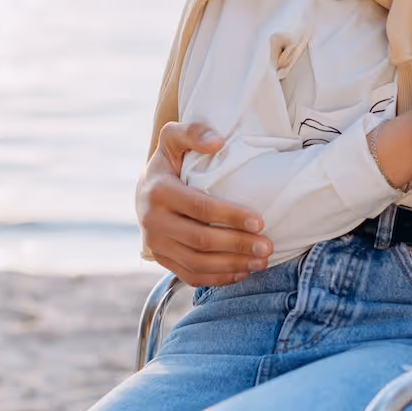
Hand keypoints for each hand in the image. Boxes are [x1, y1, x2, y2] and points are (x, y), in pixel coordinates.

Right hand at [136, 121, 273, 285]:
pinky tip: (242, 272)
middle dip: (238, 245)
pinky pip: (190, 275)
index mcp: (159, 191)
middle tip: (267, 246)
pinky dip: (218, 278)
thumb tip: (218, 141)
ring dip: (232, 265)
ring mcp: (155, 244)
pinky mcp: (161, 259)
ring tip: (261, 261)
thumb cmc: (169, 162)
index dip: (231, 216)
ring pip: (197, 263)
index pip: (200, 207)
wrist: (144, 190)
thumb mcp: (174, 139)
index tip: (260, 221)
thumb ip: (193, 132)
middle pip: (201, 240)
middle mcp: (152, 221)